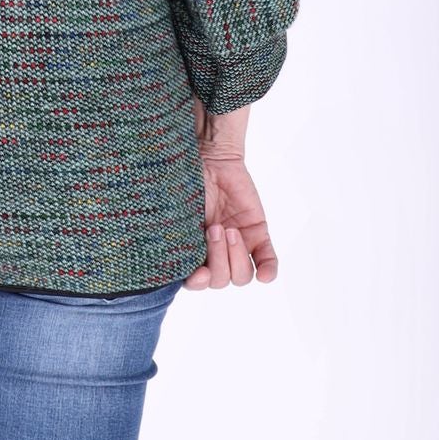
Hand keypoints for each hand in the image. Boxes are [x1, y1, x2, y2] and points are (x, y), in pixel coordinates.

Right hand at [183, 146, 278, 289]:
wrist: (210, 156)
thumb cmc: (187, 180)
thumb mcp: (175, 209)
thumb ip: (173, 235)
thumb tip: (170, 256)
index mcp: (192, 251)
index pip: (197, 282)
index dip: (198, 283)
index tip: (199, 272)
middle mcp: (215, 253)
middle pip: (222, 280)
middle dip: (218, 257)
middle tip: (214, 228)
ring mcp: (238, 245)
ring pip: (243, 275)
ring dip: (236, 256)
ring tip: (229, 229)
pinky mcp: (258, 234)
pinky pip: (268, 261)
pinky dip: (268, 270)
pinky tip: (265, 273)